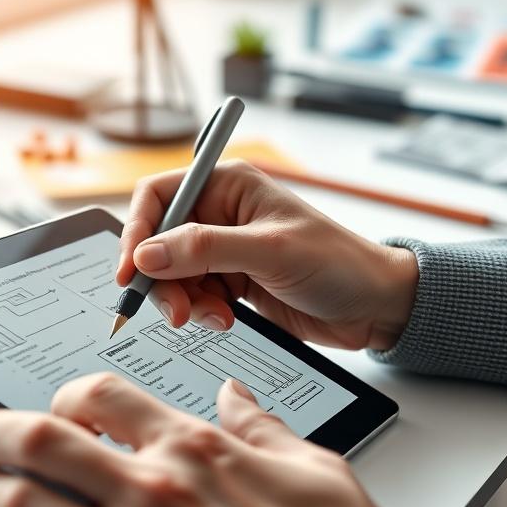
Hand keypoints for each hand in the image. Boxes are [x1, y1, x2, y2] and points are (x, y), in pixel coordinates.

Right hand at [117, 160, 418, 350]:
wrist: (375, 307)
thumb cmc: (338, 264)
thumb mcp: (270, 252)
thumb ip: (205, 249)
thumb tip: (145, 255)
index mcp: (227, 186)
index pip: (157, 196)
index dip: (136, 232)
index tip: (131, 273)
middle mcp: (219, 213)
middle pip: (157, 242)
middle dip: (162, 279)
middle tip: (178, 313)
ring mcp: (223, 250)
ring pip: (170, 275)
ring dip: (184, 301)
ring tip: (216, 317)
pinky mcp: (230, 281)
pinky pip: (192, 296)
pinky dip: (201, 313)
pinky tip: (229, 320)